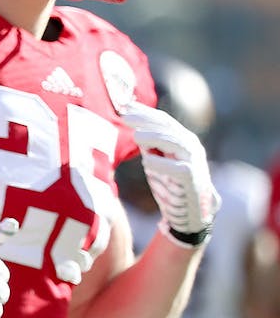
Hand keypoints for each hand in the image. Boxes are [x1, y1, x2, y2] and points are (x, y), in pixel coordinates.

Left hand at [120, 102, 218, 244]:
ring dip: (155, 138)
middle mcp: (190, 147)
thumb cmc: (171, 184)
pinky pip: (179, 169)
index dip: (144, 111)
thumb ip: (148, 145)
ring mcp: (194, 162)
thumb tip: (131, 128)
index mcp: (182, 139)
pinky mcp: (193, 180)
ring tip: (136, 135)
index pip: (163, 120)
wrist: (190, 212)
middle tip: (125, 115)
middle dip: (146, 119)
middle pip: (168, 127)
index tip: (123, 105)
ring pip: (176, 144)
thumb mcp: (156, 161)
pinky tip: (147, 162)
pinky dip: (163, 165)